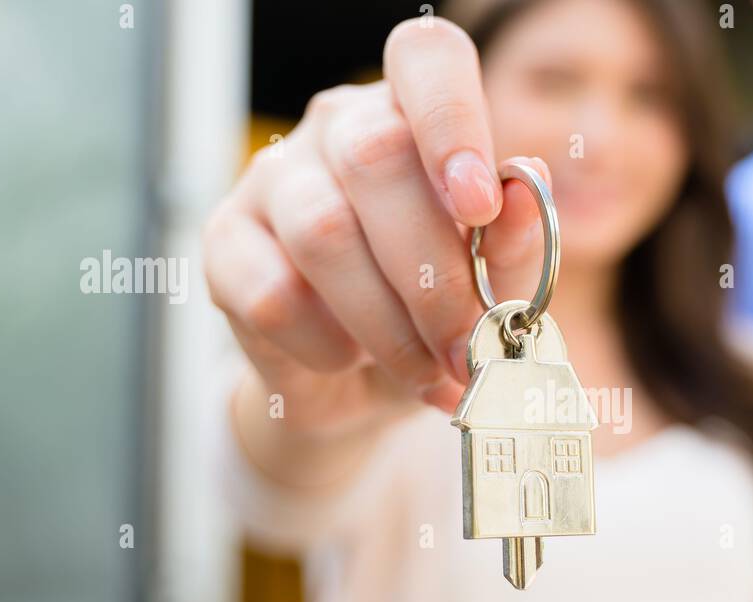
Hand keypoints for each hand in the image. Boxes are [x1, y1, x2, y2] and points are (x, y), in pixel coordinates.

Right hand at [203, 16, 550, 439]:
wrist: (359, 392)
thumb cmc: (435, 316)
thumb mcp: (489, 286)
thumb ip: (513, 241)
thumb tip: (526, 192)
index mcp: (415, 114)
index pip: (426, 59)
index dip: (453, 120)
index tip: (480, 205)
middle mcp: (338, 128)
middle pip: (377, 159)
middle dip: (435, 276)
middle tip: (467, 349)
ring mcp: (272, 177)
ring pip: (323, 231)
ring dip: (388, 323)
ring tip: (428, 374)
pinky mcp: (225, 242)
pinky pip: (272, 292)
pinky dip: (326, 344)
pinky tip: (350, 361)